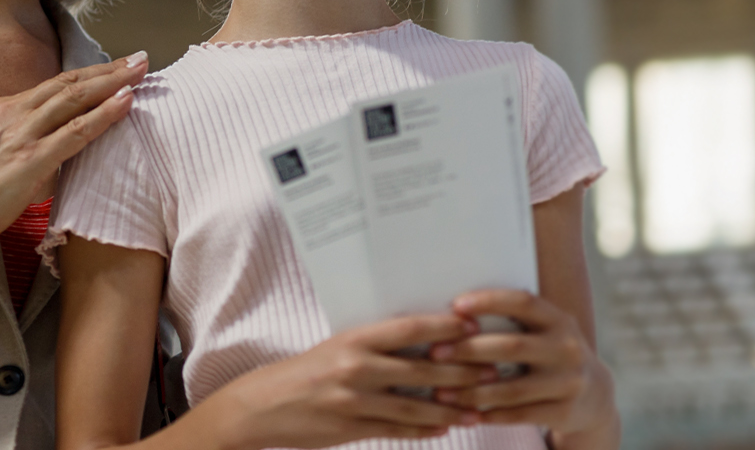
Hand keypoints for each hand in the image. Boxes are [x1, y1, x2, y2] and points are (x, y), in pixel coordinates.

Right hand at [0, 52, 148, 278]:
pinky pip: (75, 131)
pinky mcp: (29, 158)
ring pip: (74, 98)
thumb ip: (18, 139)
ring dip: (112, 81)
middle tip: (139, 58)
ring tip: (140, 70)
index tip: (115, 68)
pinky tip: (126, 101)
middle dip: (107, 69)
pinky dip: (104, 112)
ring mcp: (20, 133)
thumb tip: (50, 141)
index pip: (53, 86)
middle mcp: (9, 112)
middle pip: (67, 83)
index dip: (87, 75)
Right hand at [183, 315, 495, 449]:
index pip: (409, 328)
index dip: (444, 326)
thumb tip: (421, 341)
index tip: (474, 325)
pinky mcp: (352, 428)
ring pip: (416, 404)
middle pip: (421, 368)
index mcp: (353, 339)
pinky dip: (425, 429)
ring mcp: (354, 400)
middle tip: (493, 371)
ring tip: (478, 409)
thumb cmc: (302, 373)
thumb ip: (373, 347)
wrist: (262, 406)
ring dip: (451, 408)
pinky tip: (445, 428)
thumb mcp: (335, 348)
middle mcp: (356, 366)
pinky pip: (397, 429)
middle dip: (461, 370)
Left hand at [429, 290, 617, 444]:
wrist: (596, 396)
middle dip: (469, 350)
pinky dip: (491, 414)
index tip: (456, 305)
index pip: (523, 302)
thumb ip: (513, 320)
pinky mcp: (566, 412)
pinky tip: (468, 413)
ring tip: (441, 392)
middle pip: (512, 347)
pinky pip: (520, 414)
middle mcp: (568, 348)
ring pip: (513, 388)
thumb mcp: (544, 330)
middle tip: (435, 353)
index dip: (490, 301)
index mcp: (558, 320)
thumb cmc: (550, 353)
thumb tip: (454, 310)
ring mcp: (569, 383)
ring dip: (472, 391)